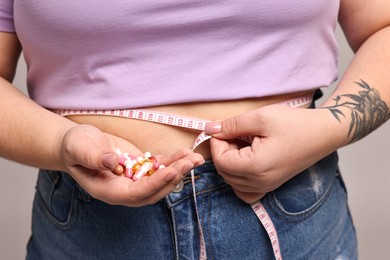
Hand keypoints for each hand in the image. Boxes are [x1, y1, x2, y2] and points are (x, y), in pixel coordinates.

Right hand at [59, 124, 204, 206]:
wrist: (78, 143)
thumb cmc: (75, 146)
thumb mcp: (79, 148)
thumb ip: (93, 157)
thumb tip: (112, 163)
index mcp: (108, 190)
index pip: (135, 193)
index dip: (154, 183)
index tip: (171, 171)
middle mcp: (124, 189)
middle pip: (154, 190)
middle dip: (174, 177)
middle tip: (191, 162)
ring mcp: (134, 180)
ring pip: (160, 180)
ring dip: (179, 170)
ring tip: (196, 158)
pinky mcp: (140, 168)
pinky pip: (159, 167)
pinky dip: (172, 161)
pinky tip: (185, 153)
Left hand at [205, 105, 339, 203]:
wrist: (323, 133)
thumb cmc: (295, 123)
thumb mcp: (260, 117)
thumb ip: (232, 125)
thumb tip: (209, 130)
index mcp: (256, 167)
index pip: (220, 161)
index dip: (217, 143)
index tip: (224, 129)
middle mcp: (260, 182)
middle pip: (224, 172)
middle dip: (223, 151)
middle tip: (235, 133)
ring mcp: (266, 187)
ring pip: (232, 181)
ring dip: (230, 162)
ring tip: (242, 143)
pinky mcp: (271, 185)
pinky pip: (245, 191)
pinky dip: (238, 178)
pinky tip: (245, 161)